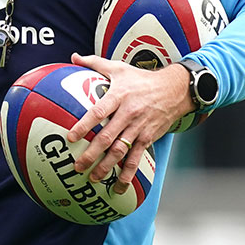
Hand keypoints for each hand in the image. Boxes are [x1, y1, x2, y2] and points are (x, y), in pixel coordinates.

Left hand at [66, 53, 192, 193]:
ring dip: (107, 167)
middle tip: (77, 166)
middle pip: (107, 137)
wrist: (174, 89)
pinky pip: (136, 158)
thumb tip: (73, 57)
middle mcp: (128, 113)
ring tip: (93, 178)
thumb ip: (94, 63)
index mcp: (118, 96)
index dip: (84, 125)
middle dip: (92, 154)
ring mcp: (139, 127)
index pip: (98, 112)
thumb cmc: (141, 79)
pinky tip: (119, 187)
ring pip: (121, 151)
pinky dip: (128, 173)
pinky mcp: (148, 137)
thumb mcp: (119, 67)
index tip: (71, 138)